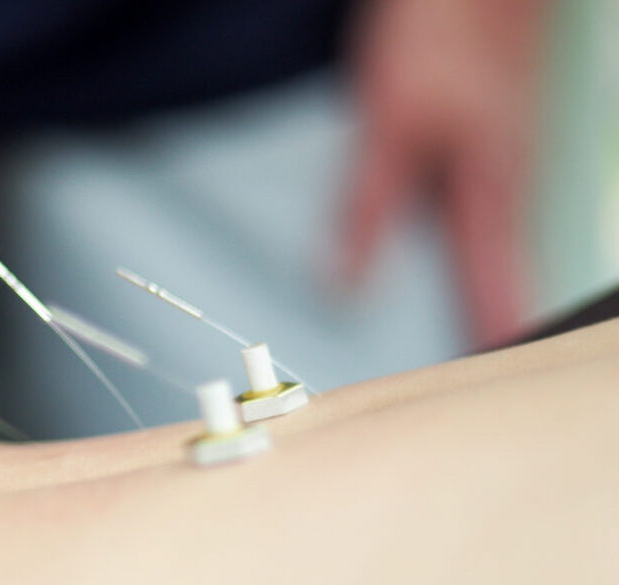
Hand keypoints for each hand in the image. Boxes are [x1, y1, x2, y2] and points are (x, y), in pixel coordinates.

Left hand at [342, 0, 545, 346]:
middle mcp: (502, 183)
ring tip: (444, 330)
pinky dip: (456, 243)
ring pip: (483, 244)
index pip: (490, 291)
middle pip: (494, 274)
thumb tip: (346, 282)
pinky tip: (433, 249)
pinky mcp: (483, 137)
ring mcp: (498, 160)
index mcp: (488, 190)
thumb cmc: (443, 32)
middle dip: (476, 321)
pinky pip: (472, 211)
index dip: (480, 341)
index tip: (467, 390)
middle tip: (448, 369)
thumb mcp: (390, 125)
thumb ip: (367, 206)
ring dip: (467, 285)